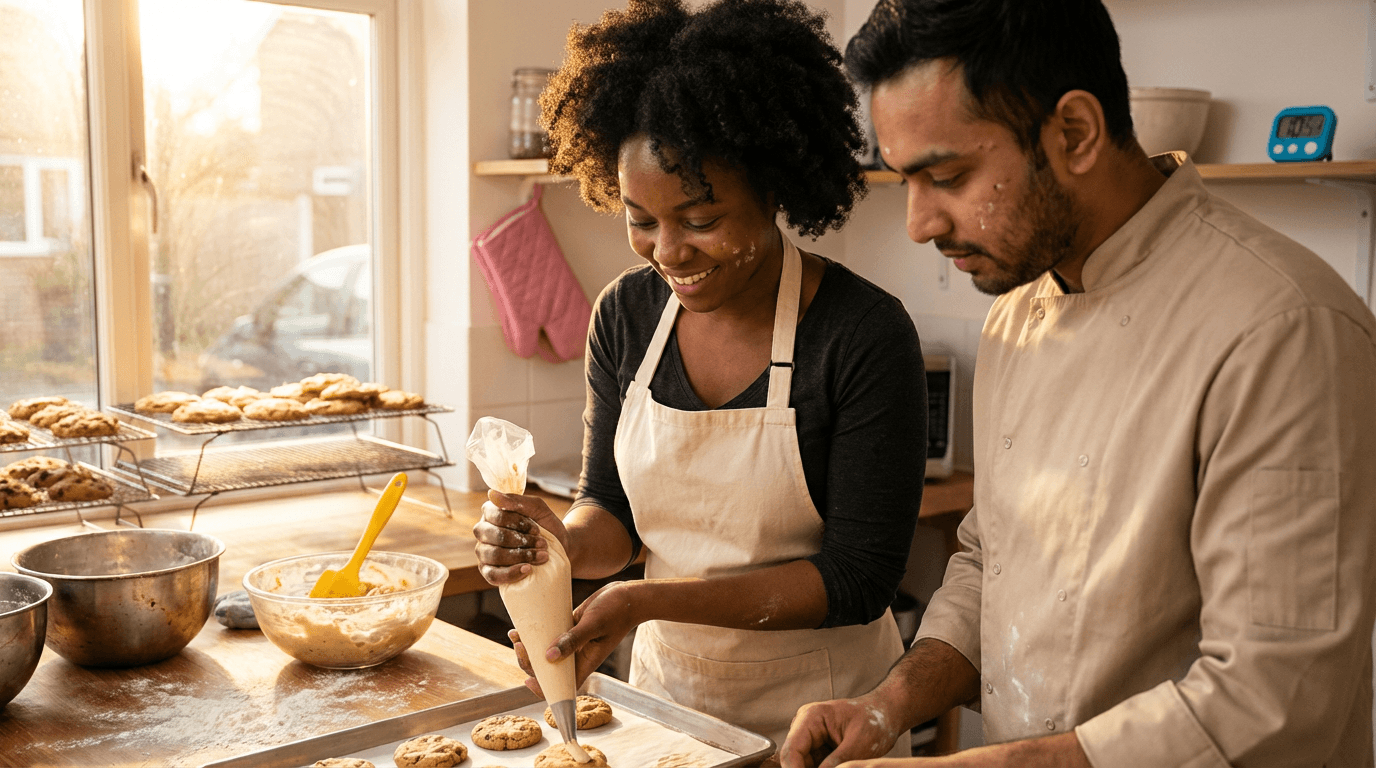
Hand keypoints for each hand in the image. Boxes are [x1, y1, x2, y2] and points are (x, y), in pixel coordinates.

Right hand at [472, 489, 567, 584]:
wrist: (561, 548)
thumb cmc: (546, 525)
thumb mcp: (538, 509)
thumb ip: (517, 501)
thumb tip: (492, 494)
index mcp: (491, 513)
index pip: (494, 514)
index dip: (517, 523)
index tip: (537, 529)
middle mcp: (483, 531)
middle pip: (493, 535)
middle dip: (521, 541)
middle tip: (542, 544)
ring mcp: (484, 552)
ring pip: (493, 554)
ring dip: (521, 556)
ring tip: (541, 556)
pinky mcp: (488, 571)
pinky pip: (492, 575)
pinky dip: (511, 573)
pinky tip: (527, 569)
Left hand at [509, 580, 641, 695]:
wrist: (629, 596)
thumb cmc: (617, 611)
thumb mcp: (593, 625)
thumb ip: (573, 640)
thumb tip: (549, 657)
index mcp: (584, 663)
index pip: (561, 686)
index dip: (543, 689)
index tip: (528, 680)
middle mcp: (577, 656)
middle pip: (548, 669)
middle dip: (529, 662)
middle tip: (519, 645)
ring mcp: (573, 642)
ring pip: (546, 652)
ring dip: (529, 647)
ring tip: (515, 635)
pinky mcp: (570, 627)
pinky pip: (550, 635)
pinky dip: (536, 633)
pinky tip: (523, 625)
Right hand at [779, 695, 905, 767]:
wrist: (886, 714)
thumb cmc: (875, 720)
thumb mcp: (859, 744)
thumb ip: (837, 763)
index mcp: (810, 717)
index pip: (791, 751)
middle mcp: (804, 727)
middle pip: (794, 761)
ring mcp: (810, 739)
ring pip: (802, 766)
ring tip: (842, 766)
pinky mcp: (817, 750)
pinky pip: (812, 767)